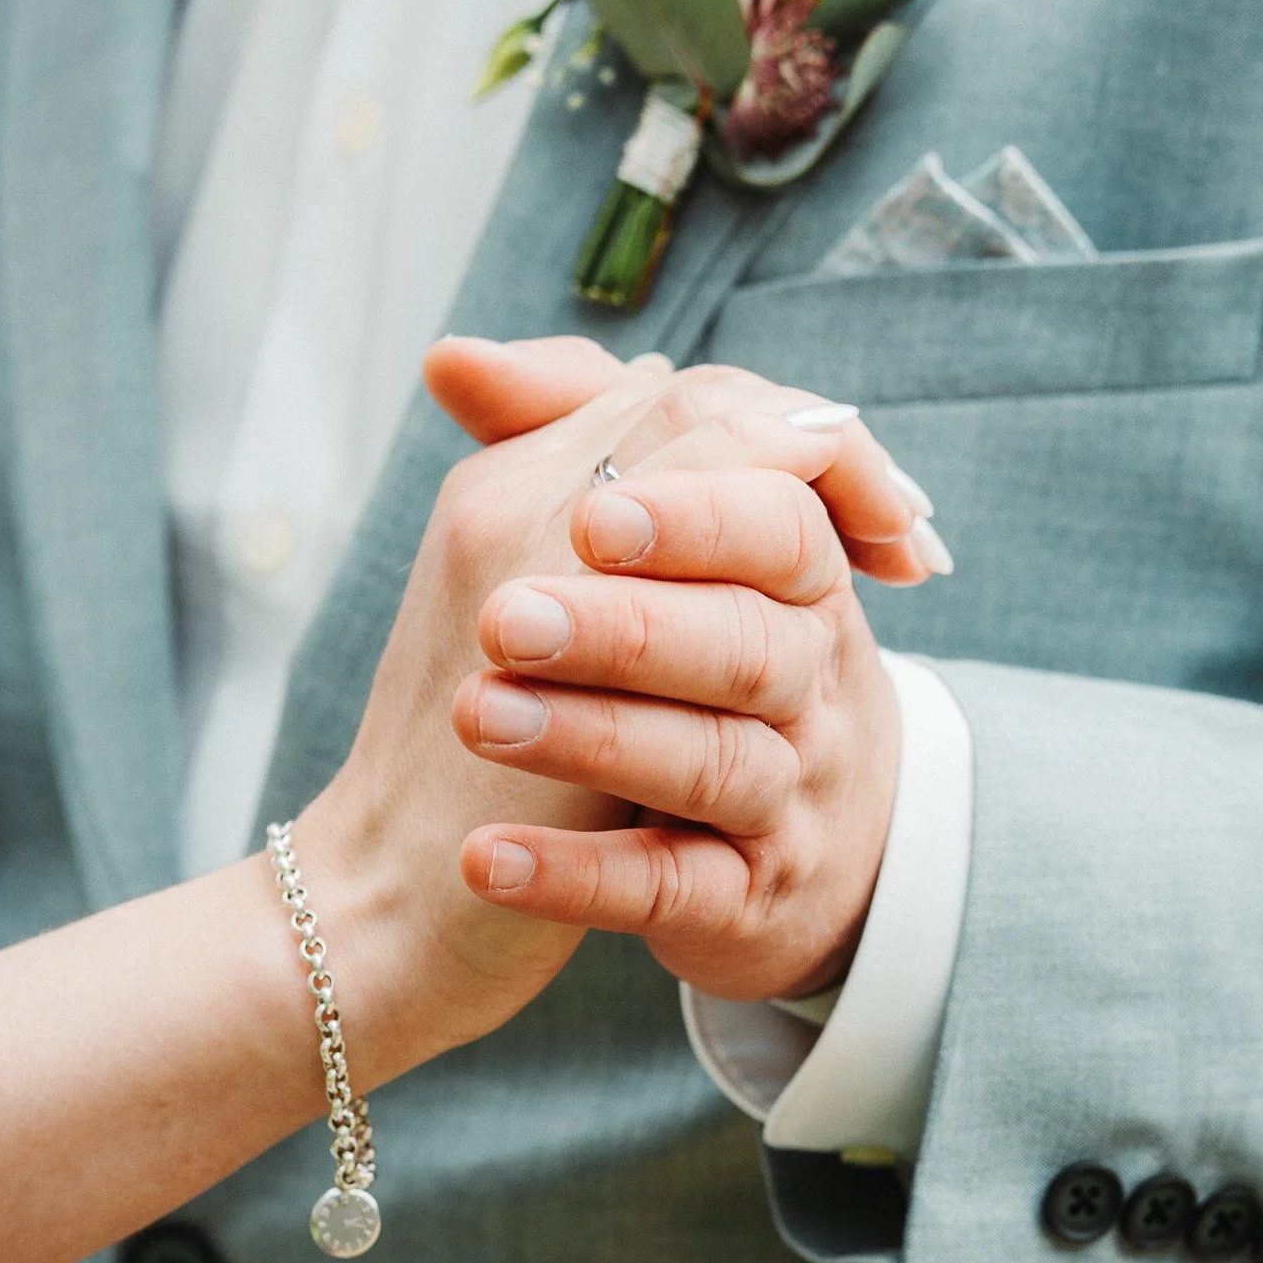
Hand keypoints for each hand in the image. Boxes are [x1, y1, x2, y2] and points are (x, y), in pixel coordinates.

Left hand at [295, 338, 928, 1093]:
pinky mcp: (740, 903)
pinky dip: (574, 876)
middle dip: (627, 627)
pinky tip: (486, 862)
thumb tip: (452, 359)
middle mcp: (810, 689)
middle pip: (747, 645)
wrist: (758, 859)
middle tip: (504, 619)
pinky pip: (666, 890)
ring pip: (709, 764)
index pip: (782, 526)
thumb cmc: (695, 680)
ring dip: (589, 736)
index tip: (589, 518)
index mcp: (796, 586)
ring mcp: (783, 801)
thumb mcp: (663, 556)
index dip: (695, 517)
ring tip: (477, 719)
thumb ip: (578, 440)